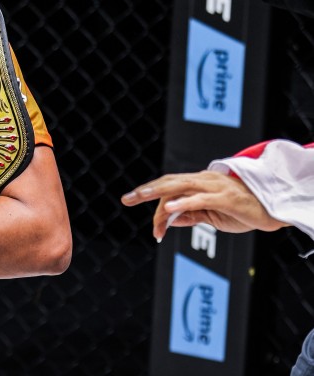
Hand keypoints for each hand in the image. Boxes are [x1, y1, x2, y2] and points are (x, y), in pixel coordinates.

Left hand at [121, 170, 287, 240]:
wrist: (272, 211)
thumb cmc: (243, 210)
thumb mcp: (212, 216)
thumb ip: (192, 215)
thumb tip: (169, 219)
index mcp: (199, 183)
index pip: (169, 187)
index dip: (153, 199)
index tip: (143, 217)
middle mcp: (204, 180)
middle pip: (169, 182)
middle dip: (146, 190)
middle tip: (127, 199)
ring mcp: (215, 187)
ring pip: (181, 186)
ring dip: (158, 193)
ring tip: (140, 197)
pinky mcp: (226, 198)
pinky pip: (200, 199)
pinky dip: (184, 203)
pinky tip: (170, 209)